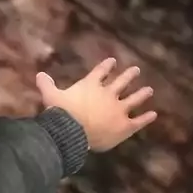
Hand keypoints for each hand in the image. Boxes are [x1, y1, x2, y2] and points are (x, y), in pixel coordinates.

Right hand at [34, 57, 156, 150]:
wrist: (73, 131)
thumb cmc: (62, 112)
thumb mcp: (51, 96)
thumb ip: (46, 84)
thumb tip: (39, 74)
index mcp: (91, 85)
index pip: (101, 72)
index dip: (107, 66)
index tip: (113, 61)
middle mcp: (108, 94)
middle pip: (121, 82)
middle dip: (129, 75)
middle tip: (136, 70)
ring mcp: (119, 110)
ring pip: (134, 99)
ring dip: (142, 94)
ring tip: (149, 90)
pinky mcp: (125, 126)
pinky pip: (139, 121)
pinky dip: (146, 118)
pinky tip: (153, 115)